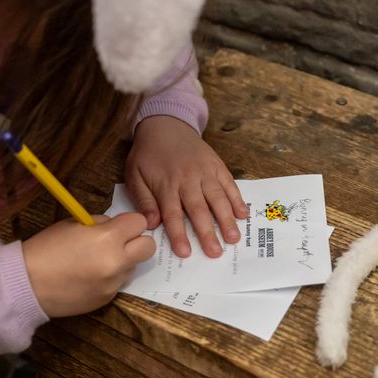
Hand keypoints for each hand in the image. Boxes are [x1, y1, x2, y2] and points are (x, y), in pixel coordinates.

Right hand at [21, 213, 154, 316]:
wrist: (27, 284)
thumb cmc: (46, 248)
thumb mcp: (74, 224)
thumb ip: (100, 224)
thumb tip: (115, 226)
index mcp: (108, 238)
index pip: (139, 222)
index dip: (129, 223)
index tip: (118, 226)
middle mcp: (117, 262)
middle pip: (148, 247)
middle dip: (136, 242)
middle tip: (118, 243)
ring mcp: (113, 284)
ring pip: (133, 267)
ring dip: (123, 261)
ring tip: (96, 262)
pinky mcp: (107, 300)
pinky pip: (118, 283)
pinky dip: (109, 278)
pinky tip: (88, 277)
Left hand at [125, 115, 246, 258]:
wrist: (165, 124)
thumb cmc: (147, 154)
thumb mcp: (134, 175)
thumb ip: (143, 200)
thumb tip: (152, 224)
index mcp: (166, 185)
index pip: (173, 214)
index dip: (179, 234)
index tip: (185, 253)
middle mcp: (187, 179)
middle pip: (199, 209)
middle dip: (207, 232)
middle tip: (216, 253)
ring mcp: (205, 171)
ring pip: (217, 198)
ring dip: (226, 219)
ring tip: (234, 238)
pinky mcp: (217, 165)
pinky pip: (229, 183)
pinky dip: (237, 198)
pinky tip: (243, 214)